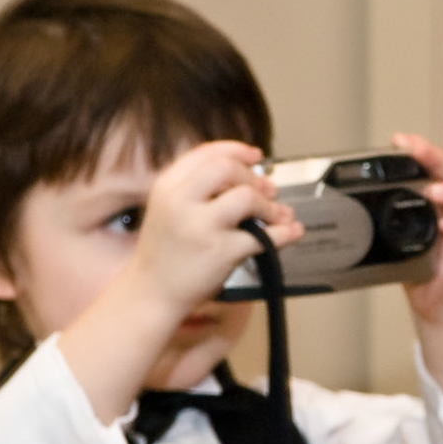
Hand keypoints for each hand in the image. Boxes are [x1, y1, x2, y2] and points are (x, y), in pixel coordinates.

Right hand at [125, 141, 298, 315]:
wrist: (150, 293)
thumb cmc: (165, 252)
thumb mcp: (168, 208)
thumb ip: (198, 188)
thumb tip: (252, 176)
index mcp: (167, 187)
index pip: (206, 154)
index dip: (236, 150)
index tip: (257, 155)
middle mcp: (180, 202)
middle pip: (226, 169)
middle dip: (253, 177)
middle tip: (268, 191)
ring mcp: (200, 227)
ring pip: (246, 198)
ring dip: (269, 206)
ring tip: (277, 215)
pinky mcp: (220, 252)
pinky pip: (263, 237)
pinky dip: (284, 233)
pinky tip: (292, 231)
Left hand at [394, 133, 442, 326]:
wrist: (432, 304)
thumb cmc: (415, 268)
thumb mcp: (394, 237)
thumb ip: (383, 217)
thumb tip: (348, 203)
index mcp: (437, 200)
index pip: (436, 165)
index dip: (422, 149)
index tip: (400, 140)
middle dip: (435, 155)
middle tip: (414, 150)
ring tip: (435, 192)